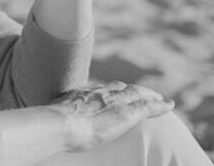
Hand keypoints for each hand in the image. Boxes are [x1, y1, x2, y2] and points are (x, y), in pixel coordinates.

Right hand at [50, 82, 173, 152]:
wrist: (60, 124)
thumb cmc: (51, 125)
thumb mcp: (51, 116)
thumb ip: (54, 116)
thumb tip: (43, 121)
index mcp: (83, 94)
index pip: (102, 90)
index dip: (112, 91)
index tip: (117, 93)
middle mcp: (100, 93)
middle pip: (121, 88)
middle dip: (134, 91)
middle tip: (144, 94)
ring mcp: (114, 101)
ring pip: (137, 94)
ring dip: (149, 96)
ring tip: (159, 100)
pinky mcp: (126, 113)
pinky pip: (147, 106)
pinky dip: (159, 105)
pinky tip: (169, 105)